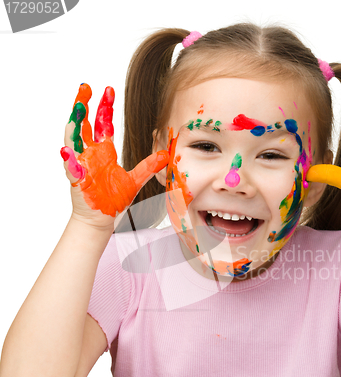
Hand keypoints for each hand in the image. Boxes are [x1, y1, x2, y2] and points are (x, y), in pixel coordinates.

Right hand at [61, 84, 168, 226]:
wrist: (101, 219)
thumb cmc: (114, 200)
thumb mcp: (135, 180)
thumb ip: (148, 166)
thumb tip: (165, 154)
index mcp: (104, 152)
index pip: (103, 124)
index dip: (105, 107)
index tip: (109, 90)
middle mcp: (90, 154)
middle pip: (85, 124)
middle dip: (85, 105)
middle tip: (87, 87)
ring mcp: (82, 164)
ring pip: (73, 139)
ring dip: (74, 123)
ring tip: (77, 108)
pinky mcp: (77, 179)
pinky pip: (71, 167)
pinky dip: (69, 159)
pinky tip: (68, 150)